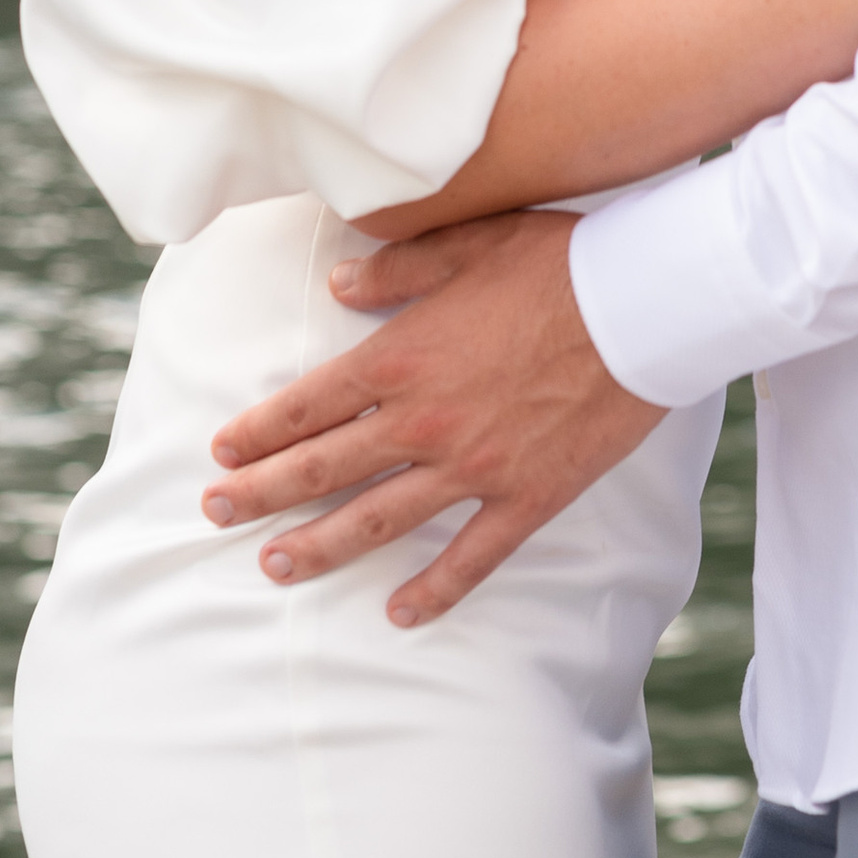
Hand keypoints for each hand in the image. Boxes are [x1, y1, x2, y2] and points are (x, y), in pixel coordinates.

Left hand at [201, 212, 662, 624]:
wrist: (643, 304)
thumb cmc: (558, 262)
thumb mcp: (467, 244)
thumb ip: (396, 269)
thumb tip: (338, 282)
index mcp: (402, 356)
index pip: (310, 403)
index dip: (259, 432)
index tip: (221, 453)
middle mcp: (425, 420)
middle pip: (325, 467)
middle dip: (262, 493)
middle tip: (214, 513)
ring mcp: (474, 466)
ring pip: (378, 519)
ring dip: (320, 547)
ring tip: (274, 567)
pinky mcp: (525, 496)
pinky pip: (470, 557)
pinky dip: (433, 589)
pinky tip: (399, 613)